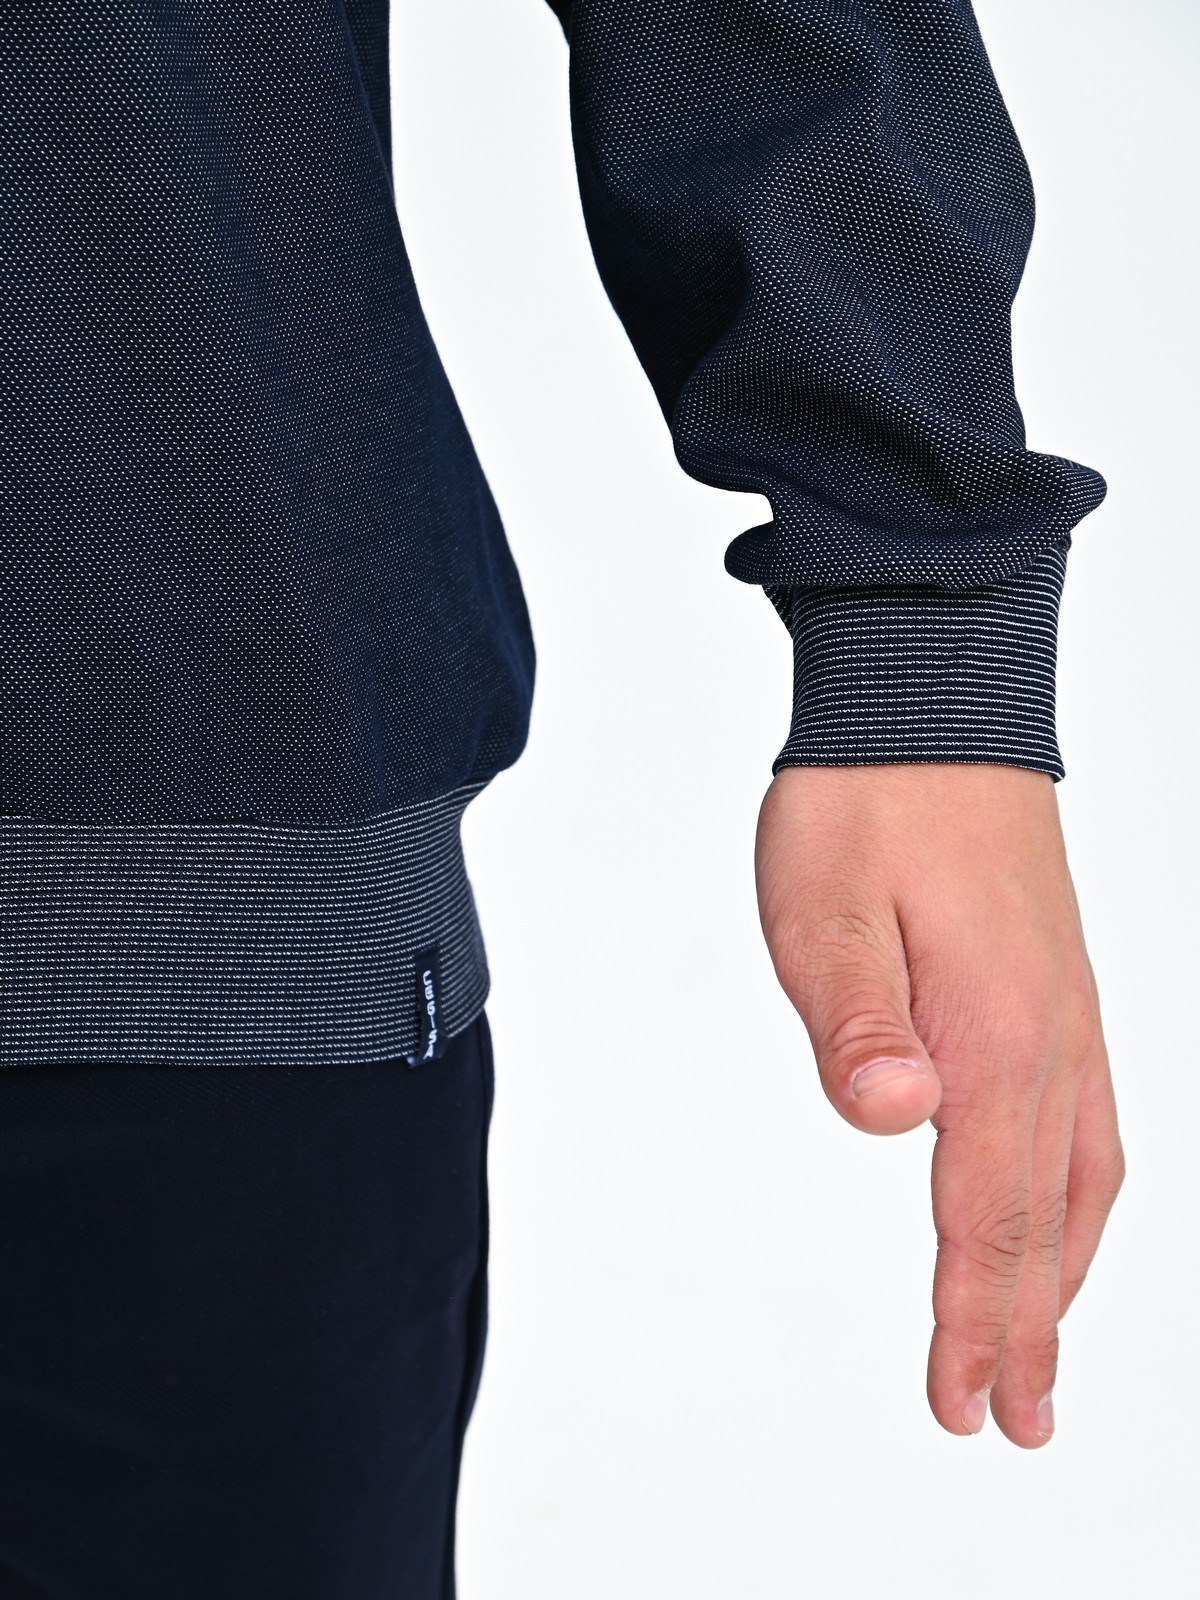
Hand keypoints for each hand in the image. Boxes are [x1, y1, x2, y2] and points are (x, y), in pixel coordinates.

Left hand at [755, 762, 1123, 1447]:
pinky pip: (1088, 1121)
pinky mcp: (1056, 989)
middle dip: (1025, 1328)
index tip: (963, 1405)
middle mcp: (1048, 1038)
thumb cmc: (866, 806)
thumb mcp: (824, 908)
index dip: (973, 1320)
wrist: (930, 704)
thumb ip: (854, 1019)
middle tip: (1012, 1420)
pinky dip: (1076, 1197)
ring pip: (1081, 1176)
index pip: (983, 1213)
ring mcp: (1065, 1014)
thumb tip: (894, 1117)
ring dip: (1059, 1272)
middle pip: (1043, 1217)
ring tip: (1040, 1349)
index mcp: (988, 1034)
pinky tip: (1060, 1211)